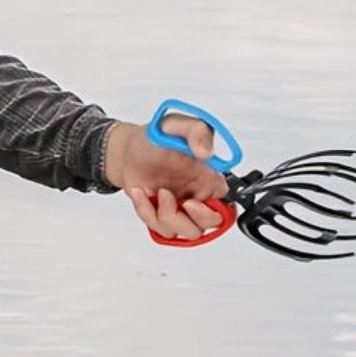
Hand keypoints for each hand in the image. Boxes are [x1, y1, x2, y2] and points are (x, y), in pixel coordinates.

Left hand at [103, 118, 229, 241]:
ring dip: (169, 216)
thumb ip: (197, 131)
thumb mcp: (176, 125)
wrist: (127, 150)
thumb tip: (207, 151)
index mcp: (209, 178)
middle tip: (183, 202)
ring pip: (185, 232)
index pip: (228, 204)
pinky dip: (146, 212)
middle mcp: (197, 196)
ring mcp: (179, 208)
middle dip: (198, 219)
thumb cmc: (156, 138)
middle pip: (212, 225)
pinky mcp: (160, 215)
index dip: (219, 209)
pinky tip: (141, 193)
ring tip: (159, 193)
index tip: (199, 200)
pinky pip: (159, 228)